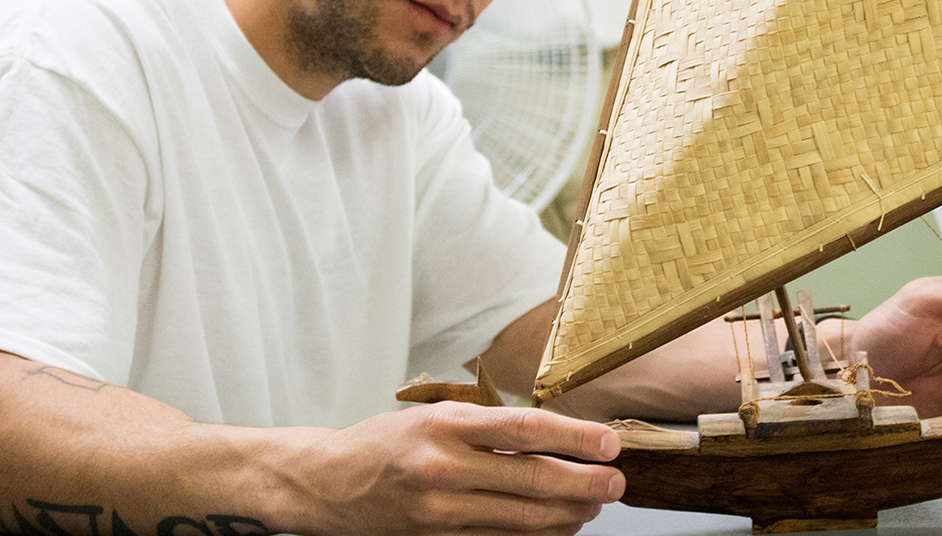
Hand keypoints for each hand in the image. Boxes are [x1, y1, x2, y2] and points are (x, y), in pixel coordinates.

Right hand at [290, 402, 623, 535]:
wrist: (326, 485)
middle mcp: (444, 468)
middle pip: (533, 479)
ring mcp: (440, 511)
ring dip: (567, 514)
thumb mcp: (434, 418)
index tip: (609, 443)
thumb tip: (555, 439)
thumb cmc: (386, 444)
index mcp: (446, 426)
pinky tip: (557, 527)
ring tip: (592, 505)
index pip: (525, 429)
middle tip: (615, 482)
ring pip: (523, 518)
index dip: (575, 438)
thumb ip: (488, 429)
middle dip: (584, 483)